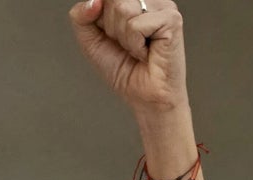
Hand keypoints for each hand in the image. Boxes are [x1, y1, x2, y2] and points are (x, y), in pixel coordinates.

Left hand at [69, 0, 188, 113]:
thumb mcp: (91, 41)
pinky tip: (146, 52)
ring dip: (123, 38)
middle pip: (111, 0)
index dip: (99, 19)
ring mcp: (162, 6)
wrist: (146, 97)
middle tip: (126, 44)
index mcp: (132, 1)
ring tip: (137, 48)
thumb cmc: (124, 69)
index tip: (112, 36)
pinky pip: (135, 25)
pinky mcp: (171, 19)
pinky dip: (135, 45)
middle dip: (110, 28)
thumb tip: (94, 0)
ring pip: (122, 9)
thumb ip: (81, 17)